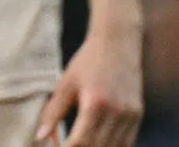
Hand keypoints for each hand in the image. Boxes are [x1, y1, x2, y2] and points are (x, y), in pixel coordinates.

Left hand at [37, 28, 142, 146]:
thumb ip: (53, 112)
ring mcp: (130, 115)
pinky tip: (99, 144)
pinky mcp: (138, 115)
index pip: (80, 142)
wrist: (118, 41)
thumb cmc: (88, 61)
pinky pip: (127, 142)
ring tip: (79, 146)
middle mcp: (116, 112)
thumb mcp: (66, 83)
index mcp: (95, 104)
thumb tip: (40, 137)